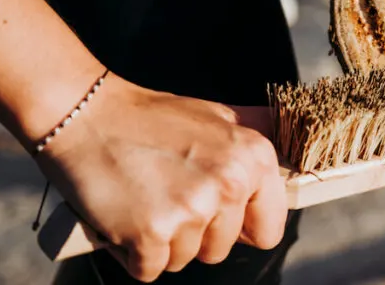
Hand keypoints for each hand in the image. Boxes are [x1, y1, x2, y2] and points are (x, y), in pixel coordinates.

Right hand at [34, 75, 286, 282]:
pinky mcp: (152, 234)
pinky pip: (149, 270)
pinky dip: (132, 252)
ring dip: (161, 241)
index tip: (215, 214)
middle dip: (193, 232)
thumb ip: (256, 137)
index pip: (269, 229)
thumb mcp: (218, 118)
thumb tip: (298, 154)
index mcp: (255, 158)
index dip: (240, 228)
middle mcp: (231, 184)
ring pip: (184, 260)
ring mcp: (192, 210)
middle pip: (221, 248)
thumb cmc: (149, 119)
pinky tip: (124, 214)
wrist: (86, 115)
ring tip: (144, 197)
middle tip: (165, 192)